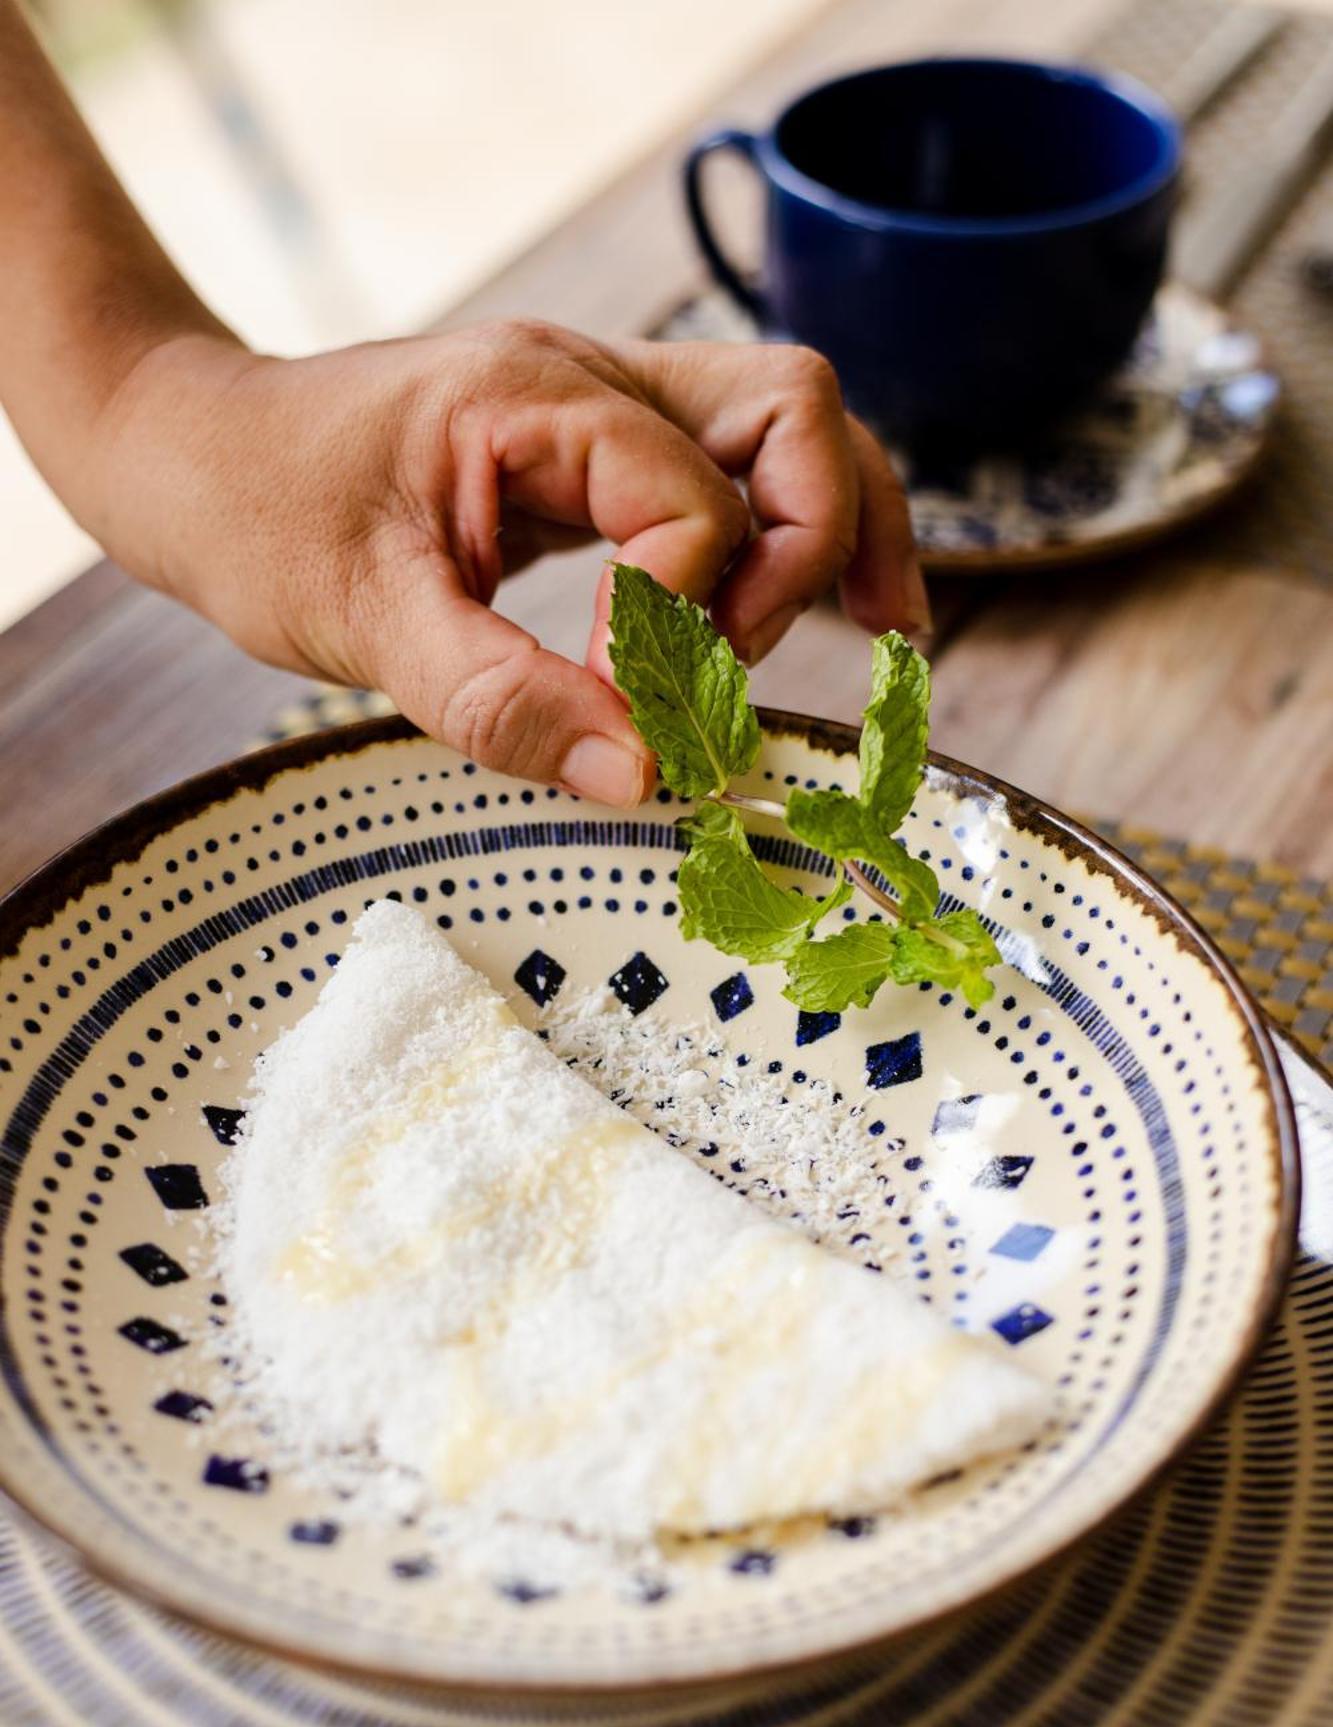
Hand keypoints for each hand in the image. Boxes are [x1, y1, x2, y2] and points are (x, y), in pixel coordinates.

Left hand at [95, 321, 927, 806]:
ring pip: (792, 429)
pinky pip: (741, 470)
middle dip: (807, 549)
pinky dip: (797, 537)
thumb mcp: (363, 621)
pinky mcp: (604, 452)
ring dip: (839, 531)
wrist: (194, 452)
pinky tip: (832, 612)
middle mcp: (594, 379)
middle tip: (751, 669)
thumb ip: (500, 700)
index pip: (689, 506)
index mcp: (537, 396)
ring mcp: (608, 404)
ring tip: (886, 634)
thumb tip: (643, 777)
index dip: (676, 628)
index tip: (621, 717)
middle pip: (794, 414)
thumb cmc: (259, 514)